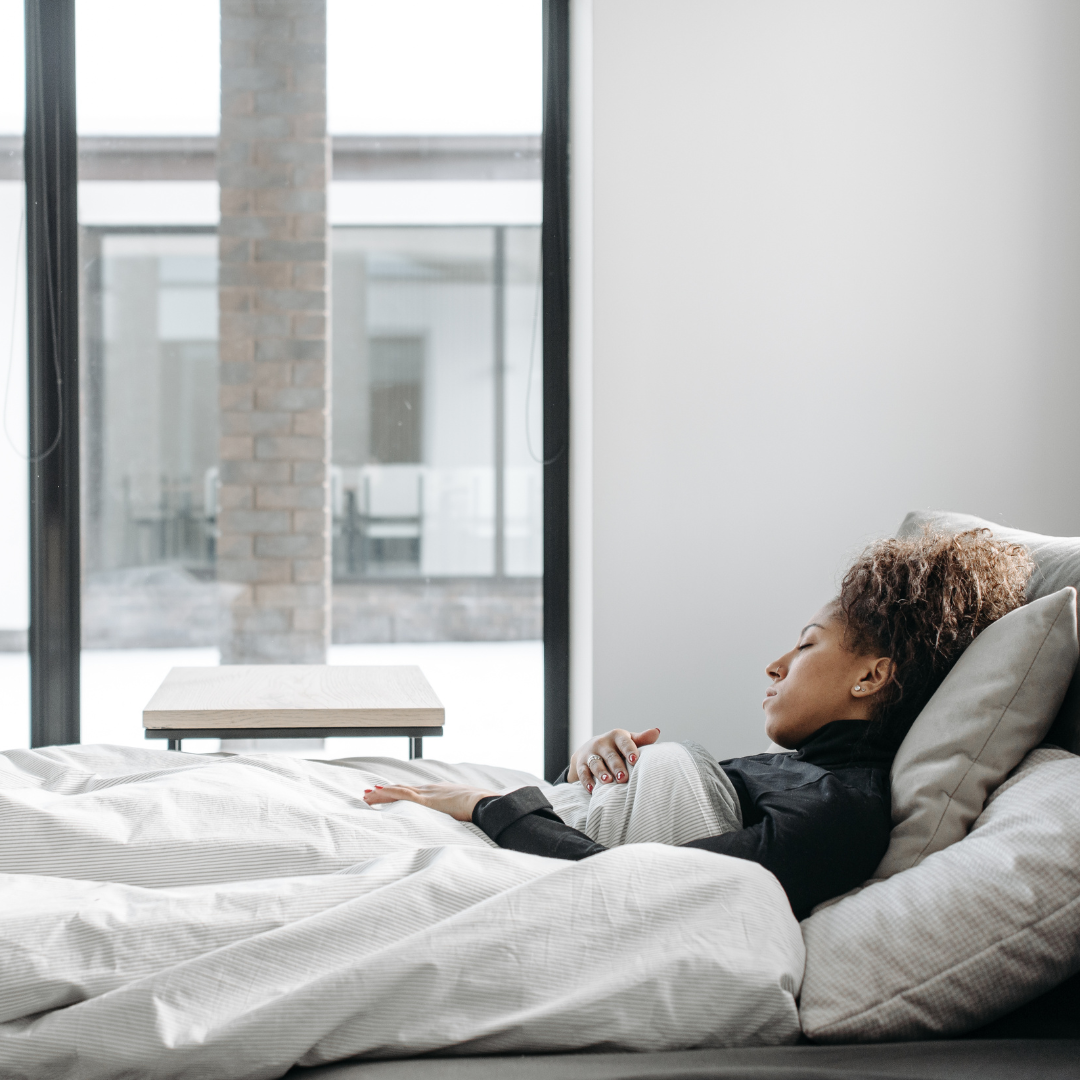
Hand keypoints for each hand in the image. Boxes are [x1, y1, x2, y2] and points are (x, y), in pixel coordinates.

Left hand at [362, 782, 497, 820]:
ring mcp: (428, 793)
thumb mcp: (465, 814)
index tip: (387, 795)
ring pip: (399, 791)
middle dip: (386, 793)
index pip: (414, 793)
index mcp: (440, 793)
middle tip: (370, 794)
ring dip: (381, 794)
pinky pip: (403, 794)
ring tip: (367, 796)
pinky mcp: (426, 800)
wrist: (483, 804)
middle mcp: (431, 790)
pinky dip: (388, 793)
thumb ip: (458, 819)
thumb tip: (460, 827)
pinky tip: (376, 793)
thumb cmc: (479, 810)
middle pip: (403, 790)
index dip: (400, 794)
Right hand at [567, 727, 660, 790]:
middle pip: (610, 755)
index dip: (629, 750)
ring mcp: (590, 753)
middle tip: (623, 778)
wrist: (589, 750)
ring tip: (608, 781)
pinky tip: (592, 789)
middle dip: (617, 767)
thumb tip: (656, 731)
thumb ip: (641, 739)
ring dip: (601, 772)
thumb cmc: (616, 748)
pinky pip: (583, 772)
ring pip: (596, 763)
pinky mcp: (580, 764)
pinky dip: (587, 781)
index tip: (634, 760)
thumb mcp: (628, 741)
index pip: (624, 741)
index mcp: (617, 736)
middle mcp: (602, 743)